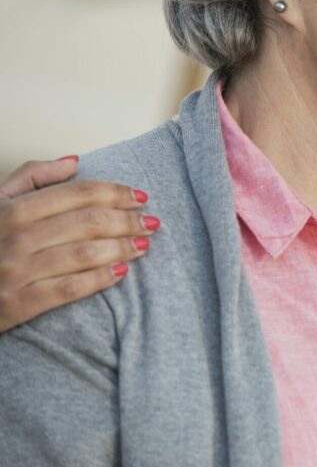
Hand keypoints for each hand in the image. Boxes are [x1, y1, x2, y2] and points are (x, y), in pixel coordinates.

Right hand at [0, 157, 159, 332]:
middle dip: (126, 220)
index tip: (140, 196)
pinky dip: (98, 279)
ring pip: (82, 254)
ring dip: (120, 248)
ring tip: (143, 244)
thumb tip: (73, 161)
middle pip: (86, 222)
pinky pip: (67, 290)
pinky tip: (120, 272)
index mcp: (10, 209)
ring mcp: (14, 272)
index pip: (76, 193)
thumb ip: (31, 177)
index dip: (114, 193)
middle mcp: (13, 238)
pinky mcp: (15, 305)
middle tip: (152, 222)